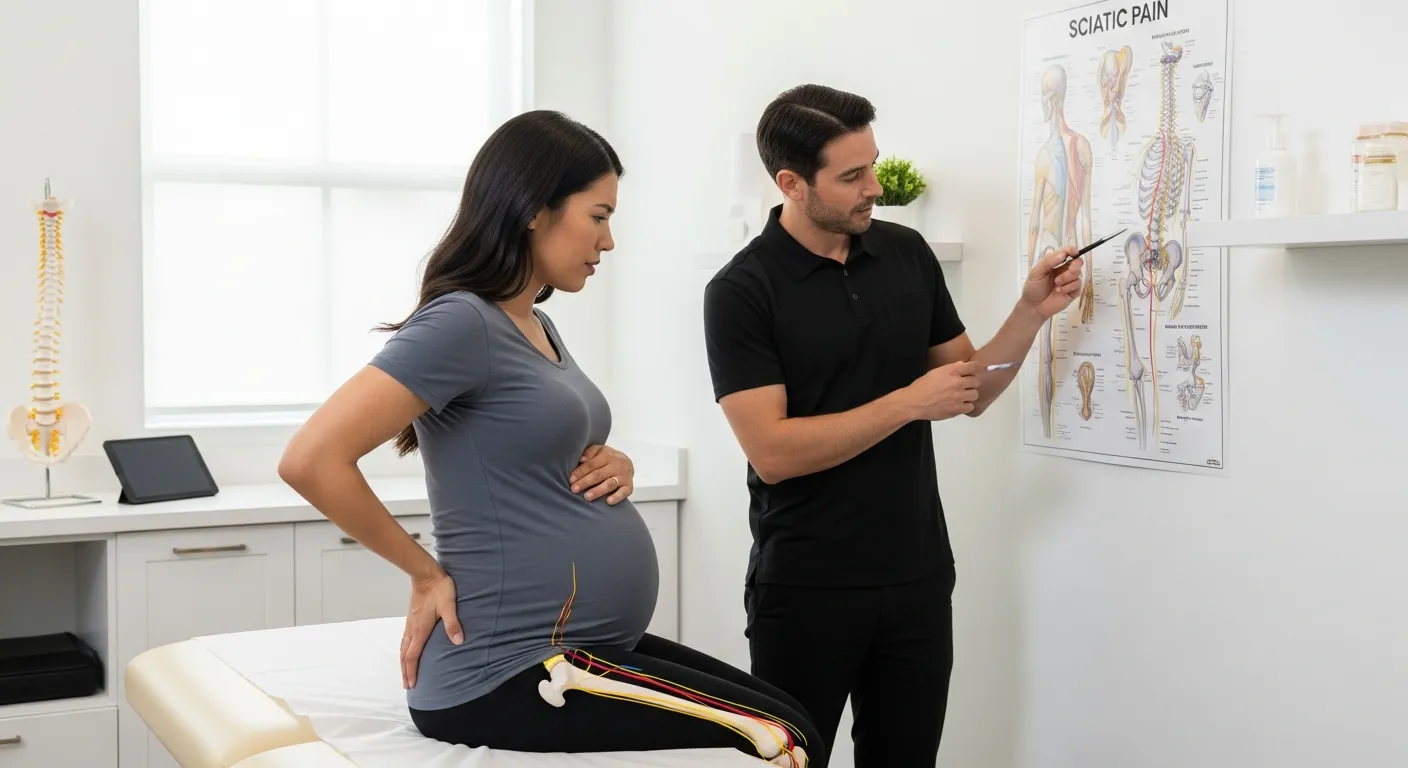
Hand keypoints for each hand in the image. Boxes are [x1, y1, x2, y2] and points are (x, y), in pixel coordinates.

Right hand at [402, 569, 461, 688]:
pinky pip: (405, 640)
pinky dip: (404, 651)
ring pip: (403, 648)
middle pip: (405, 655)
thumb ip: (453, 623)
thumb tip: (458, 641)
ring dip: (403, 662)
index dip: (412, 671)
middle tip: (407, 685)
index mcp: (420, 629)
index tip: (412, 684)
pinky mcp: (411, 619)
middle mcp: (413, 629)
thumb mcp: (449, 605)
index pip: (413, 656)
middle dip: (405, 671)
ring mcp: (410, 624)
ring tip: (405, 673)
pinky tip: (407, 651)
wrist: (426, 574)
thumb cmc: (440, 589)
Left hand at [570, 444, 634, 503]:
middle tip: (574, 489)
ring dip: (598, 490)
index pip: (592, 464)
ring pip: (610, 484)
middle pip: (599, 474)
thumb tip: (581, 459)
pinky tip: (608, 501)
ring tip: (587, 497)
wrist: (627, 463)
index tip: (571, 480)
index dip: (580, 472)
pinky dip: (617, 497)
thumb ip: (589, 453)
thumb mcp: (599, 451)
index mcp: (607, 455)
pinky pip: (624, 492)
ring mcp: (624, 476)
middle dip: (585, 482)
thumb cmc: (607, 458)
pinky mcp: (629, 486)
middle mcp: (617, 465)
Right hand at [902, 359, 981, 419]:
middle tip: (964, 386)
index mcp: (952, 371)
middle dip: (971, 383)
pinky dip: (965, 406)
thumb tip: (962, 365)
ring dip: (969, 395)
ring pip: (975, 394)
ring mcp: (958, 397)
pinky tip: (958, 405)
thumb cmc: (922, 386)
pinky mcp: (957, 409)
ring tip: (961, 397)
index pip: (973, 366)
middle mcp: (958, 383)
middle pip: (976, 381)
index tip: (974, 371)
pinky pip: (970, 407)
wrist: (914, 402)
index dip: (976, 368)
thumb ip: (950, 369)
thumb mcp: (935, 372)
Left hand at [1022, 246, 1084, 318]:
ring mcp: (1069, 281)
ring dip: (1066, 278)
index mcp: (1055, 264)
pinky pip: (1078, 285)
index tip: (1073, 252)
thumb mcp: (1036, 272)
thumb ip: (1048, 261)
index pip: (1066, 253)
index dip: (1071, 250)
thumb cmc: (1033, 288)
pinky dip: (1068, 287)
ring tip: (1056, 284)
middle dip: (1074, 265)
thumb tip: (1063, 254)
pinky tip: (1059, 291)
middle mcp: (1064, 271)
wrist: (1033, 306)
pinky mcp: (1073, 292)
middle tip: (1069, 270)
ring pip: (1078, 273)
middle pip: (1077, 262)